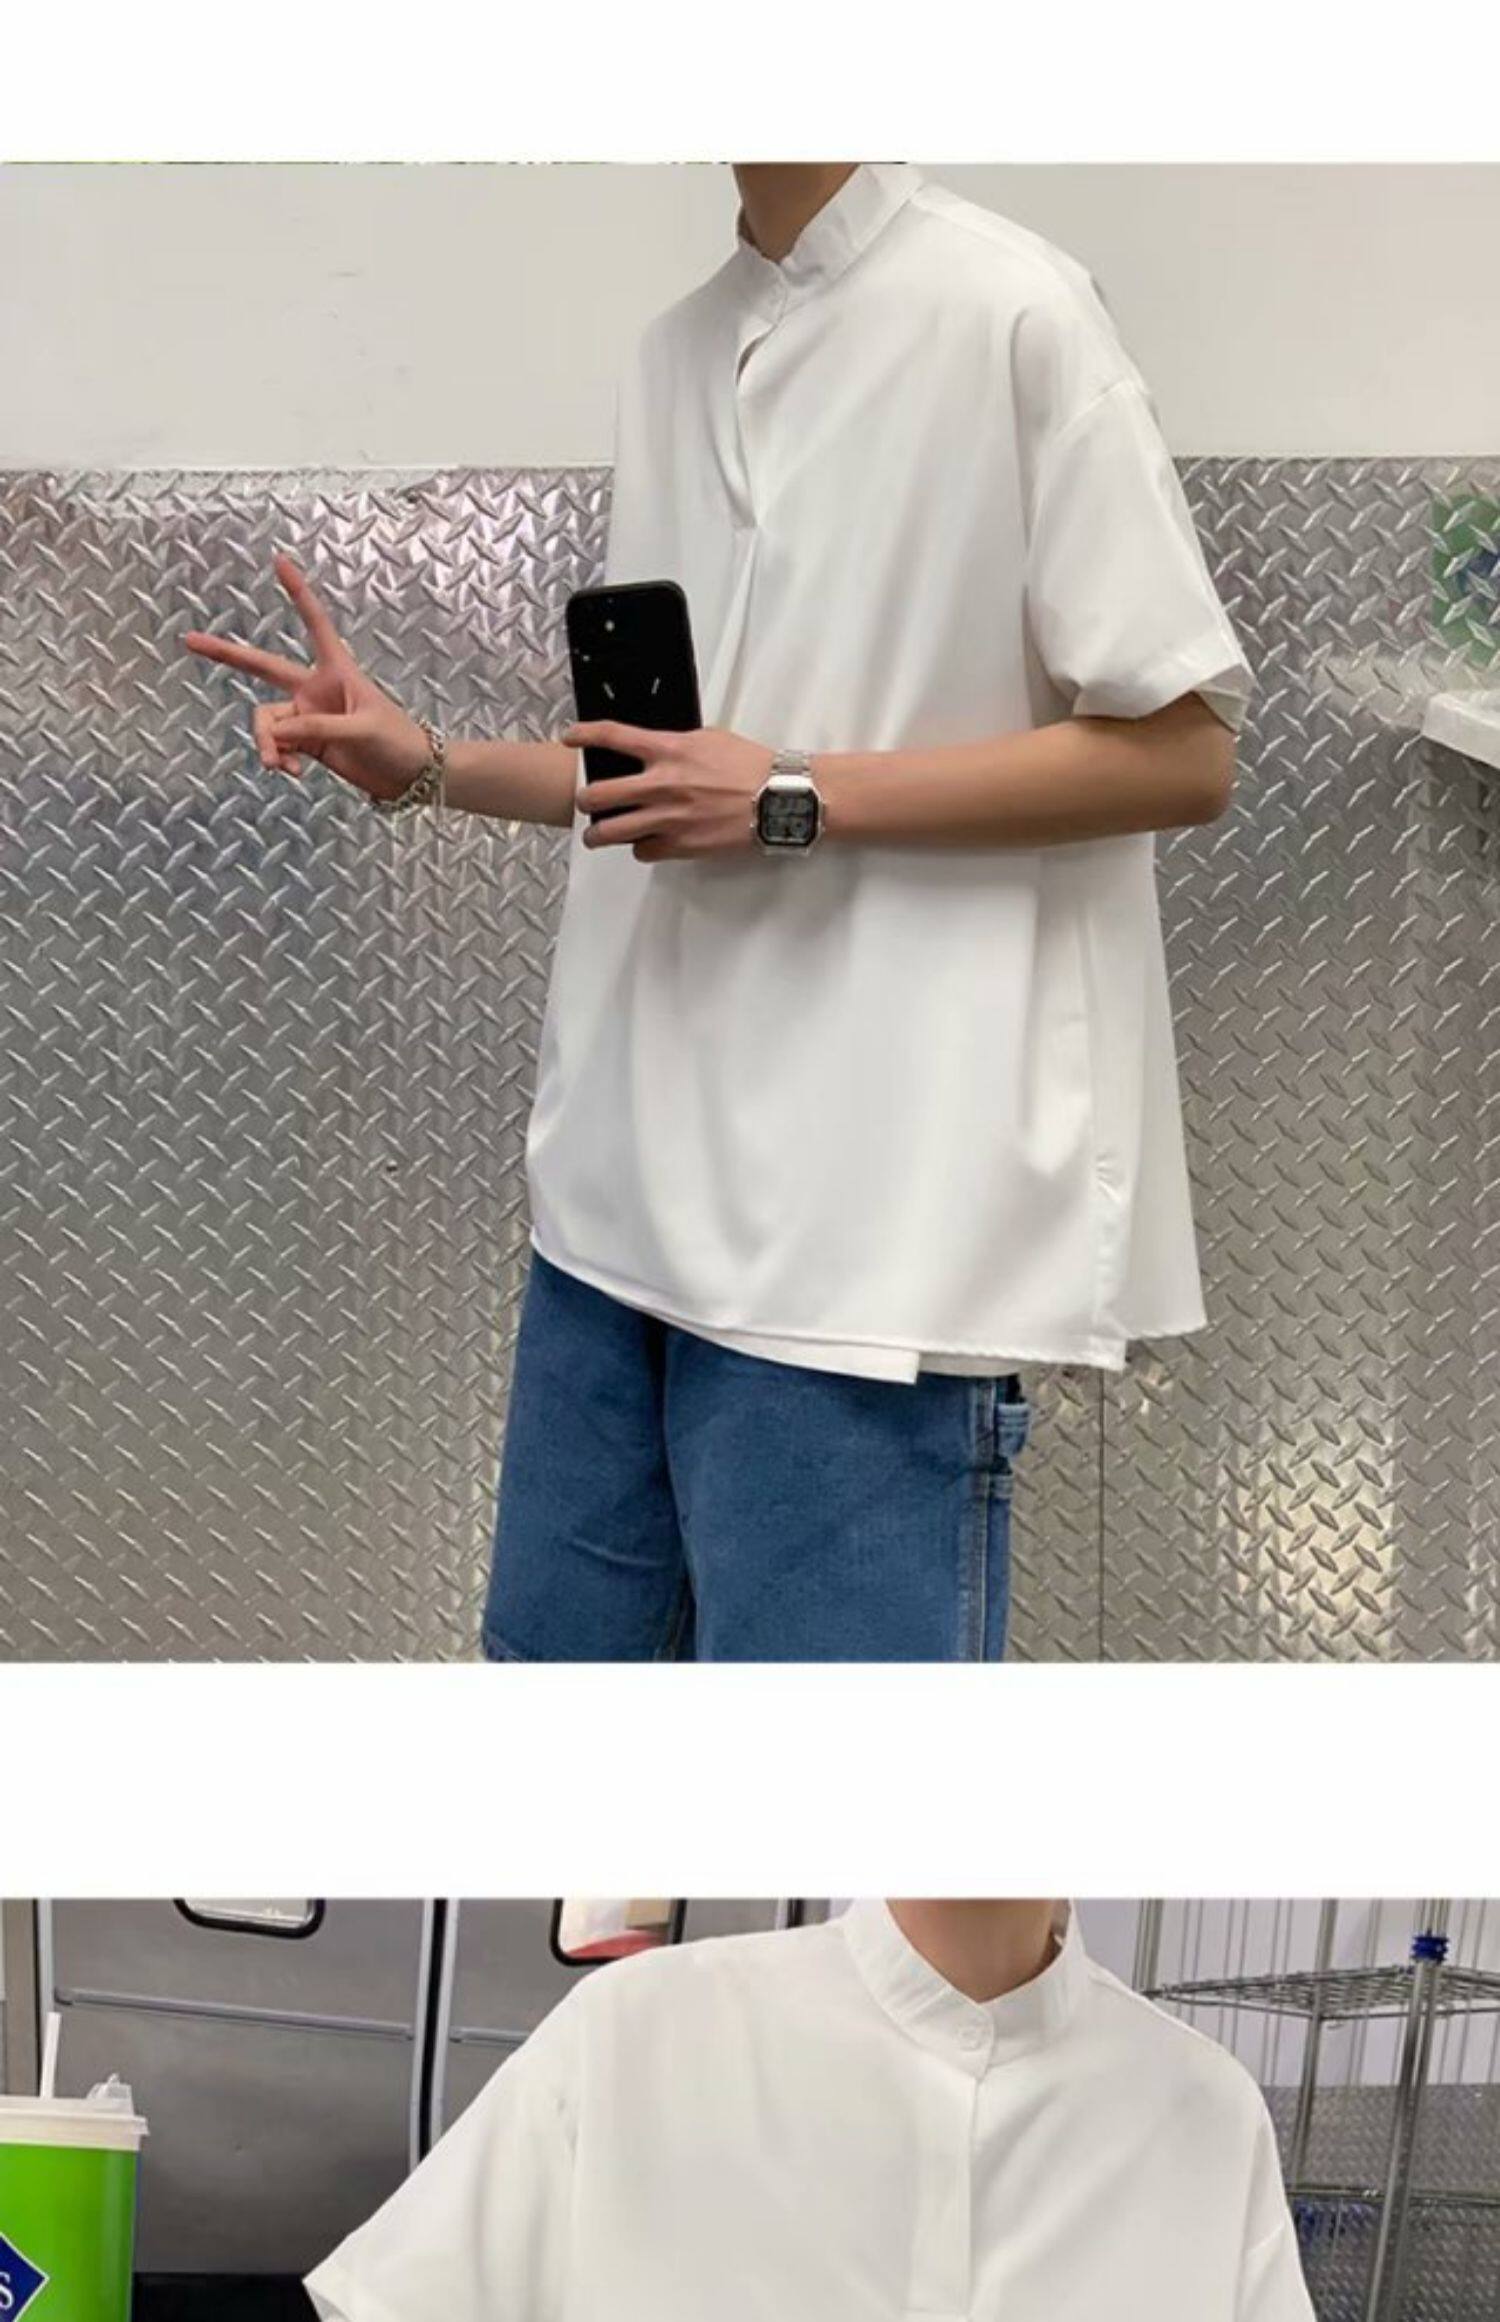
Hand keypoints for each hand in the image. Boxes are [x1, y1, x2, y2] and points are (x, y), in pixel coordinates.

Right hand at [182, 554, 432, 802]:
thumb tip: (279, 733)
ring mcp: (307, 716)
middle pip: (262, 667)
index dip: (297, 592)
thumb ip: (318, 728)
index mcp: (336, 671)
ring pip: (267, 721)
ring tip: (281, 766)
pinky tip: (292, 771)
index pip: (314, 623)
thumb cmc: (397, 742)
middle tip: (189, 640)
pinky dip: (278, 758)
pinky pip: (276, 745)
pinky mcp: (305, 743)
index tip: (279, 560)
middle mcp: (315, 689)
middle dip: (227, 654)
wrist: (410, 777)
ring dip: (268, 743)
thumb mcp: (361, 730)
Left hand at [567, 722, 773, 861]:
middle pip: (598, 794)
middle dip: (585, 800)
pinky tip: (645, 844)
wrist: (776, 798)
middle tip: (586, 802)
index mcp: (668, 750)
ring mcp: (667, 817)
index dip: (584, 735)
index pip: (612, 736)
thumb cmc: (750, 766)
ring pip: (611, 832)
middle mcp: (661, 784)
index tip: (570, 738)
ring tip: (596, 836)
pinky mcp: (680, 845)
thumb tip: (655, 750)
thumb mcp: (709, 738)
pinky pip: (642, 851)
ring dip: (597, 834)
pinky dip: (640, 848)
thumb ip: (674, 744)